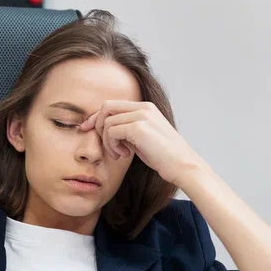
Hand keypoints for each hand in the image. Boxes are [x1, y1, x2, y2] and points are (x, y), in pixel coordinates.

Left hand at [80, 100, 202, 185]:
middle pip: (106, 107)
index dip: (97, 116)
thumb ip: (127, 130)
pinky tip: (124, 155)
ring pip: (107, 122)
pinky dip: (112, 145)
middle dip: (96, 124)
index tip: (87, 129)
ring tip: (120, 154)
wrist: (183, 166)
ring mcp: (142, 116)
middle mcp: (143, 108)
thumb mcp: (143, 139)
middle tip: (102, 144)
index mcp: (146, 108)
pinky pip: (111, 132)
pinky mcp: (138, 127)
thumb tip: (105, 130)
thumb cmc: (164, 157)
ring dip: (107, 141)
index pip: (113, 104)